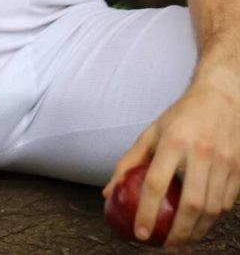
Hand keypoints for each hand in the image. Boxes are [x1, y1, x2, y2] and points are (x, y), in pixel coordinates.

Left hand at [102, 82, 239, 251]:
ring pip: (212, 209)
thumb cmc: (182, 116)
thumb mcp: (153, 131)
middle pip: (191, 204)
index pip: (156, 183)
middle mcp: (200, 152)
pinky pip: (226, 203)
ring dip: (197, 232)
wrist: (221, 96)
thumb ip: (131, 161)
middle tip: (167, 248)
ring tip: (183, 241)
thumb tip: (110, 191)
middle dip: (179, 233)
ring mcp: (223, 162)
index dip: (147, 212)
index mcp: (173, 141)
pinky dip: (213, 218)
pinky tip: (201, 224)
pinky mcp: (238, 168)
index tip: (141, 233)